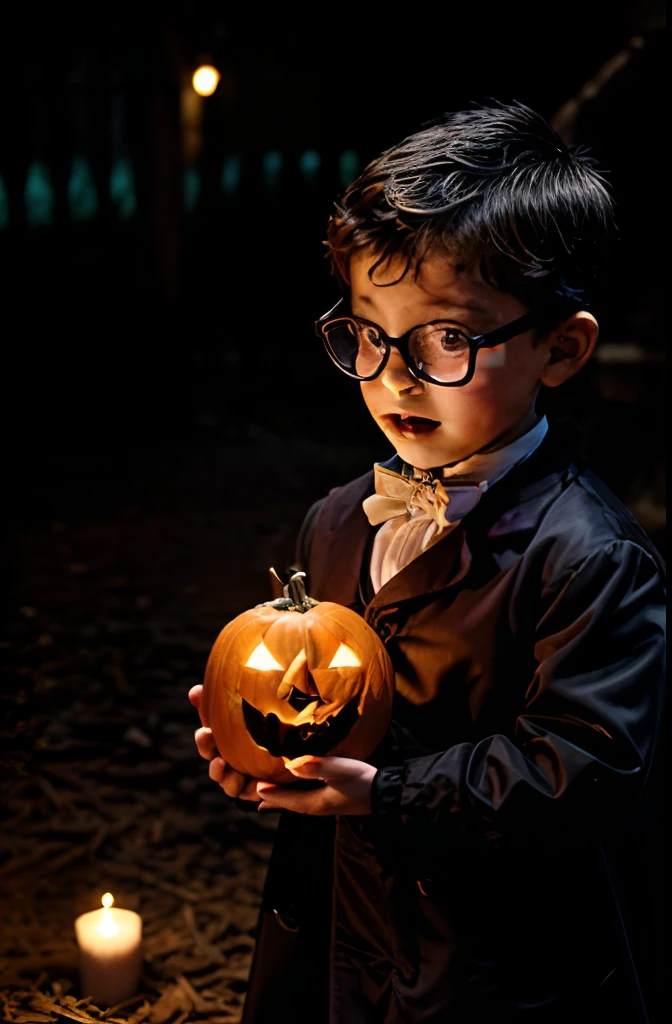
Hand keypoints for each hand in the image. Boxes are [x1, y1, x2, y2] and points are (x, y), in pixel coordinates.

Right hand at [188, 684, 260, 801]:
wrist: (291, 742)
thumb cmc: (258, 721)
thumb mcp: (241, 708)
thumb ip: (218, 699)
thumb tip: (194, 691)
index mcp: (223, 744)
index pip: (207, 744)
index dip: (203, 740)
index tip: (206, 731)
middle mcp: (230, 765)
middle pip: (216, 769)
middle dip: (214, 766)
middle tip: (219, 760)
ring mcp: (244, 780)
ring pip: (231, 786)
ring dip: (230, 780)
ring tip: (236, 773)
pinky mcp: (262, 789)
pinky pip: (256, 794)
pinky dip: (255, 790)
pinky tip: (261, 784)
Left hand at [256, 755, 376, 815]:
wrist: (387, 793)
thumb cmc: (363, 780)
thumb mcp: (340, 769)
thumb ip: (316, 766)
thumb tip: (291, 765)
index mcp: (316, 803)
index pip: (287, 800)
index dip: (271, 794)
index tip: (256, 788)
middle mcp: (318, 808)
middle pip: (289, 805)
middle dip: (272, 800)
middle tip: (253, 797)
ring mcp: (326, 806)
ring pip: (296, 804)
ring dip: (281, 800)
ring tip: (266, 798)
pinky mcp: (333, 801)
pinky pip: (305, 800)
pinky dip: (293, 798)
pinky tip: (295, 793)